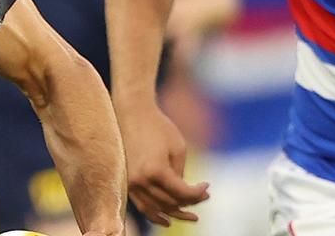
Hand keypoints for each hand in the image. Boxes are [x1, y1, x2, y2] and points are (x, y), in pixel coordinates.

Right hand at [117, 103, 207, 225]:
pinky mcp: (127, 182)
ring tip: (191, 217)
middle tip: (204, 198)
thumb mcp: (178, 148)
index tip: (207, 185)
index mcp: (156, 171)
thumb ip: (181, 174)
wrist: (133, 113)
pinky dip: (154, 214)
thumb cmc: (158, 127)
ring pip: (156, 209)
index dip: (198, 193)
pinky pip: (142, 205)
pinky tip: (166, 220)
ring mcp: (131, 183)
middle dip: (190, 203)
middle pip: (170, 203)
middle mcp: (141, 181)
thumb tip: (184, 193)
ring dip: (174, 213)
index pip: (182, 194)